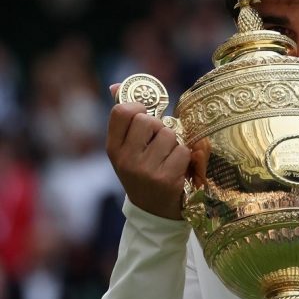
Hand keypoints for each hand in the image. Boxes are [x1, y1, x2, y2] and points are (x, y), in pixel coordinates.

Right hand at [106, 84, 189, 219]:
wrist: (153, 213)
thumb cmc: (142, 173)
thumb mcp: (127, 150)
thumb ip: (124, 120)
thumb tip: (115, 85)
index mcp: (113, 149)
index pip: (121, 112)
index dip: (138, 107)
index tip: (145, 115)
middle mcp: (126, 159)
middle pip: (149, 120)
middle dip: (160, 127)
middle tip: (159, 143)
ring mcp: (145, 170)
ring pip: (169, 134)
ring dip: (175, 143)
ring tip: (169, 158)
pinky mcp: (166, 179)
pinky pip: (183, 151)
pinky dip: (185, 157)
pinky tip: (178, 169)